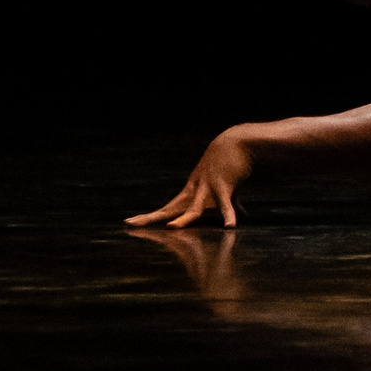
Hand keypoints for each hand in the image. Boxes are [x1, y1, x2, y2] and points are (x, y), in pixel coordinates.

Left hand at [126, 129, 254, 228]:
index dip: (149, 216)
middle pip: (169, 209)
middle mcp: (194, 191)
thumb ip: (231, 203)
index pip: (166, 209)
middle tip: (129, 223)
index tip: (129, 222)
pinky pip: (225, 203)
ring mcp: (207, 188)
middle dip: (150, 217)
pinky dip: (229, 214)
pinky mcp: (224, 186)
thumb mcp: (227, 189)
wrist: (238, 143)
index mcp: (191, 194)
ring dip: (184, 219)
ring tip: (171, 227)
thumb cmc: (230, 167)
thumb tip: (241, 215)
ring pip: (194, 208)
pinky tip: (229, 226)